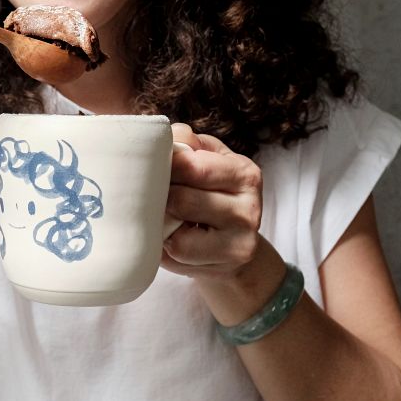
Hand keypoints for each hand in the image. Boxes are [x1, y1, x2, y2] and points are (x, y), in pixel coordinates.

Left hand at [161, 124, 263, 279]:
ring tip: (166, 218)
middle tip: (153, 197)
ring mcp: (241, 242)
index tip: (151, 169)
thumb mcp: (209, 161)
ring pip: (180, 233)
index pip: (193, 165)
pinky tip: (174, 238)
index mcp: (245, 174)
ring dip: (164, 225)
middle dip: (161, 198)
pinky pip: (179, 254)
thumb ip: (190, 144)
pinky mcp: (226, 265)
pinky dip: (168, 246)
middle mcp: (249, 208)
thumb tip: (171, 135)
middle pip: (182, 200)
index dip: (164, 167)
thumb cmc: (212, 195)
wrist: (233, 246)